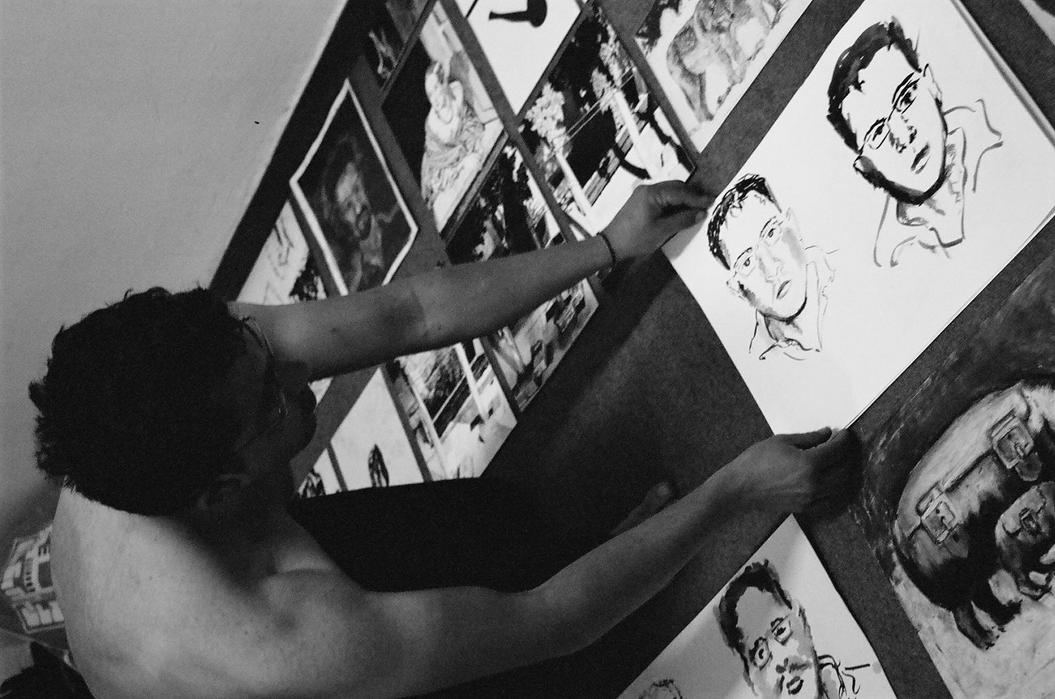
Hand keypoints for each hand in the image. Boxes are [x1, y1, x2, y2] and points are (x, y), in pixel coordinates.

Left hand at [601, 180, 711, 260]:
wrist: (611, 245)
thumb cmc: (635, 238)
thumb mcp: (662, 231)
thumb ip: (683, 220)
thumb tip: (701, 213)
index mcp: (653, 193)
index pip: (681, 192)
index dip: (697, 198)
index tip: (712, 202)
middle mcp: (648, 189)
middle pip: (676, 188)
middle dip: (692, 196)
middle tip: (706, 205)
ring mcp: (643, 195)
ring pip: (670, 192)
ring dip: (683, 200)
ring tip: (696, 209)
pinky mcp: (641, 202)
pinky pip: (662, 198)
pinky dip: (673, 204)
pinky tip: (681, 212)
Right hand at [716, 428, 859, 512]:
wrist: (740, 487)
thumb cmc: (756, 462)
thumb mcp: (782, 441)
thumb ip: (809, 438)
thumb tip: (826, 434)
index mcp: (809, 464)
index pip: (837, 450)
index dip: (844, 440)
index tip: (844, 434)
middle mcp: (814, 483)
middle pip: (844, 469)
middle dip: (847, 455)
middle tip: (843, 446)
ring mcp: (811, 498)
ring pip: (840, 487)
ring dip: (844, 473)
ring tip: (839, 462)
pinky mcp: (805, 508)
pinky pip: (829, 501)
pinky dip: (835, 491)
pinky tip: (832, 482)